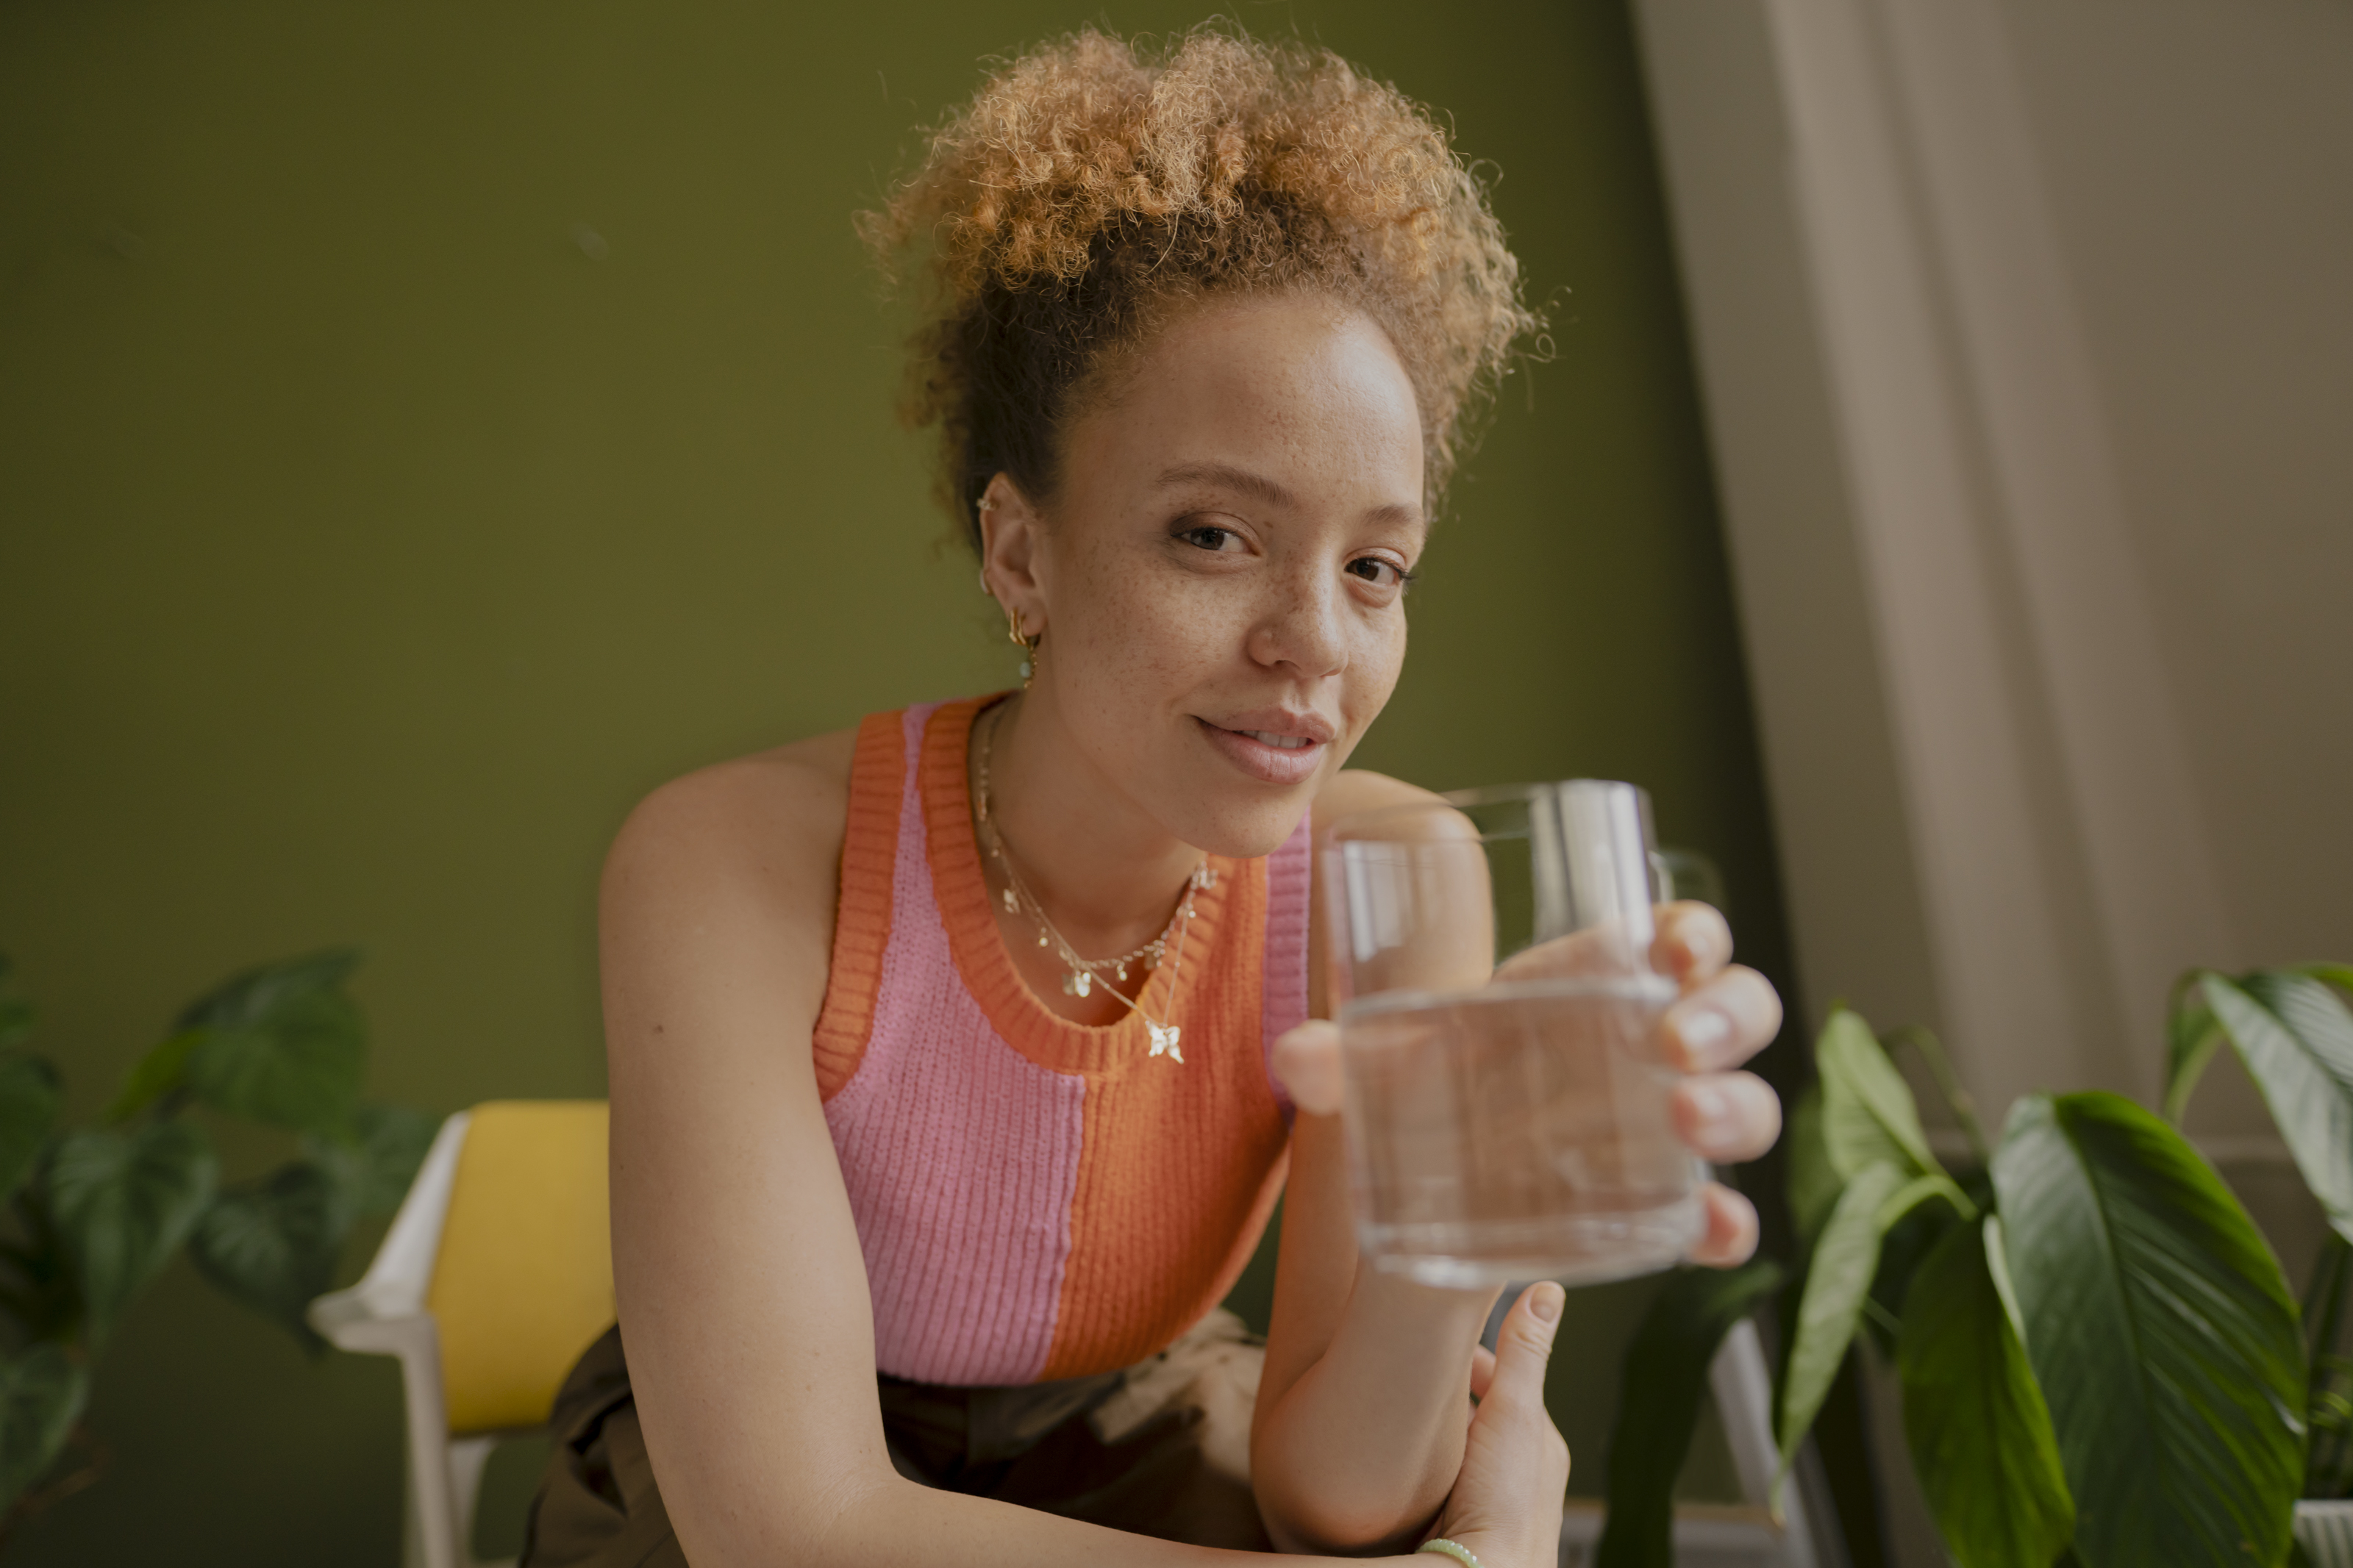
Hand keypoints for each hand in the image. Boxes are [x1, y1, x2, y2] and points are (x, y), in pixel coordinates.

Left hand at [1272, 901, 1782, 1268]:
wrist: (1440, 1169)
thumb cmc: (1436, 1079)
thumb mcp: (1395, 1060)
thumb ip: (1346, 1057)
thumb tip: (1292, 1053)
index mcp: (1601, 981)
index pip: (1678, 938)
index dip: (1695, 933)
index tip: (1678, 945)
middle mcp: (1656, 1045)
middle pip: (1738, 1009)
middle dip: (1724, 1017)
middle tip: (1674, 1045)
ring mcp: (1670, 1126)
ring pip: (1748, 1103)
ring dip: (1735, 1109)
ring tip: (1685, 1121)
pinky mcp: (1665, 1202)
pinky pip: (1720, 1213)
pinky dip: (1727, 1225)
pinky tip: (1712, 1234)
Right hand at [1423, 1282, 1570, 1567]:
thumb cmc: (1505, 1505)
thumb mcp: (1514, 1413)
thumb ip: (1525, 1353)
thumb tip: (1549, 1289)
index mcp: (1538, 1439)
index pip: (1501, 1376)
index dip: (1466, 1353)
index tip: (1432, 1335)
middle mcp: (1518, 1468)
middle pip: (1476, 1408)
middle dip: (1444, 1386)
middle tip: (1405, 1366)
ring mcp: (1488, 1495)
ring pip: (1457, 1442)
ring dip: (1430, 1424)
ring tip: (1393, 1407)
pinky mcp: (1460, 1518)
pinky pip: (1438, 1474)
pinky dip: (1419, 1458)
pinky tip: (1396, 1456)